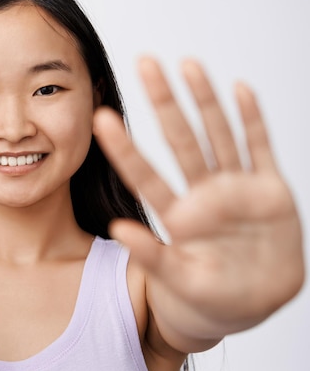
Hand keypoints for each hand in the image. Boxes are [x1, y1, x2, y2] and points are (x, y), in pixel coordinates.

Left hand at [93, 57, 303, 337]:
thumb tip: (117, 228)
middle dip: (164, 101)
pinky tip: (240, 89)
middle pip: (180, 140)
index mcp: (176, 216)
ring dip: (205, 99)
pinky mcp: (270, 192)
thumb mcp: (175, 279)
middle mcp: (203, 195)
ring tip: (188, 63)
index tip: (100, 117)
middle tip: (144, 63)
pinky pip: (260, 148)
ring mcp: (236, 190)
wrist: (248, 307)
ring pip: (218, 134)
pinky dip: (253, 120)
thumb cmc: (205, 296)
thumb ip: (150, 255)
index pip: (144, 174)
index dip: (125, 147)